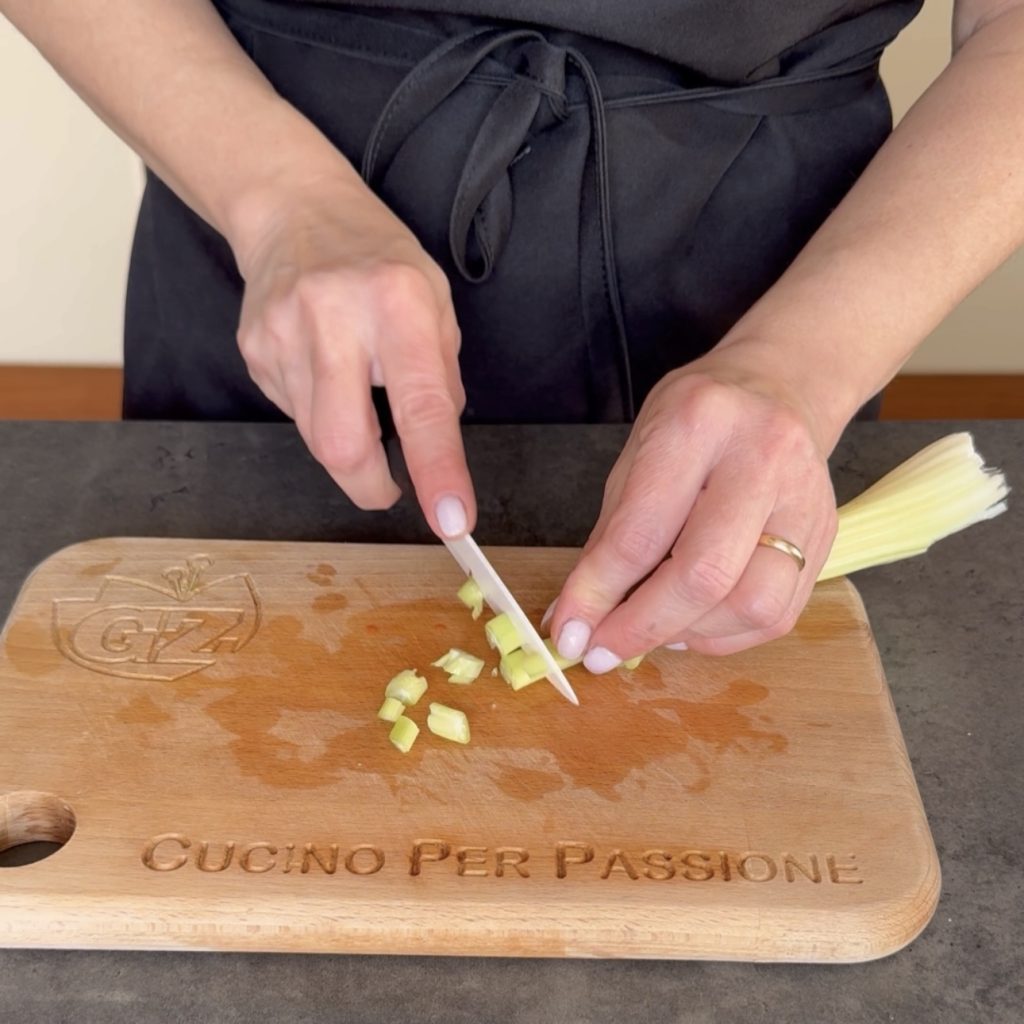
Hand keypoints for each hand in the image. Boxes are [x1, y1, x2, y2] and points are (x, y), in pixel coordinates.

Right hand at [231, 175, 473, 537]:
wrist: (293, 210)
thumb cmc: (379, 259)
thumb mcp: (435, 301)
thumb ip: (440, 377)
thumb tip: (436, 450)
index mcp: (398, 303)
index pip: (422, 406)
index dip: (438, 472)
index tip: (453, 522)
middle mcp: (335, 317)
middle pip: (343, 445)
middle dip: (370, 486)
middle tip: (389, 488)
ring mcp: (283, 334)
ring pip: (315, 438)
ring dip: (345, 442)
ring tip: (355, 390)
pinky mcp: (253, 351)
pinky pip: (293, 415)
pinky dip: (319, 413)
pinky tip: (323, 370)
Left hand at [548, 352, 838, 667]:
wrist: (779, 387)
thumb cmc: (696, 421)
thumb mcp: (637, 455)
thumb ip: (610, 537)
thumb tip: (577, 616)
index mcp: (699, 424)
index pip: (641, 532)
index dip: (598, 593)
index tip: (571, 632)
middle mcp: (761, 458)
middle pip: (706, 574)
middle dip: (643, 627)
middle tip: (605, 650)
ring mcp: (805, 499)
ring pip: (752, 605)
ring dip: (690, 634)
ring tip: (653, 628)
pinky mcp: (827, 537)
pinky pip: (777, 615)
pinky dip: (724, 635)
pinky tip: (692, 622)